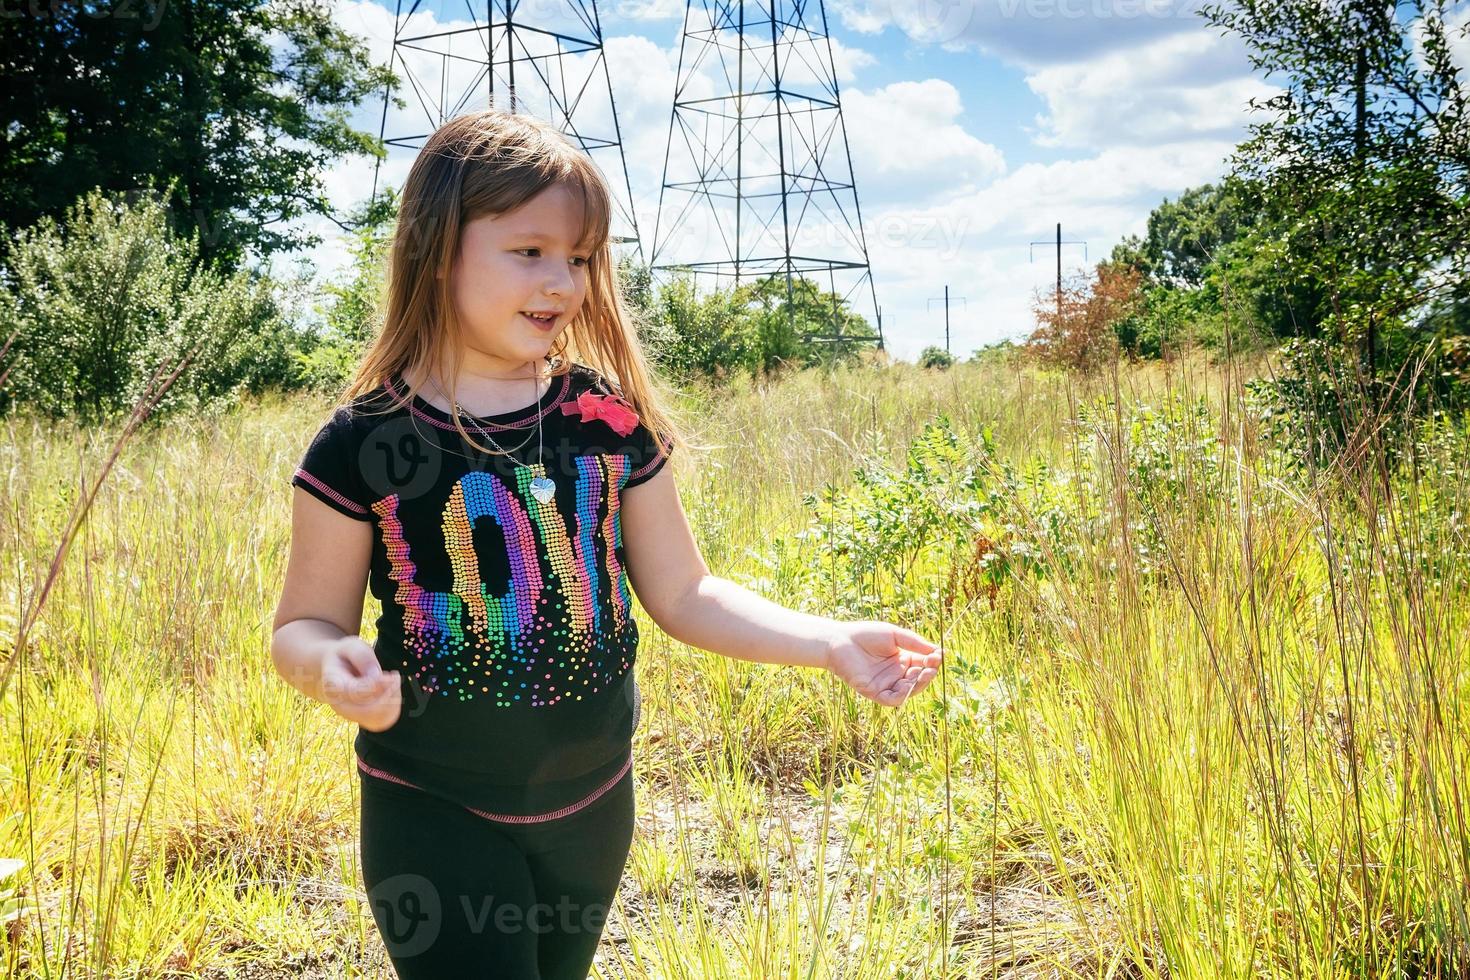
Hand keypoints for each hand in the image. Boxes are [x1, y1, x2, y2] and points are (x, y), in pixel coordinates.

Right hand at [319, 635, 401, 731]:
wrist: (337, 670)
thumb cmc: (346, 656)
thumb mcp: (351, 646)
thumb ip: (362, 656)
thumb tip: (376, 676)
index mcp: (333, 685)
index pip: (356, 693)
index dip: (378, 686)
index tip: (392, 674)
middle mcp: (340, 705)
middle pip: (368, 712)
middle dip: (388, 695)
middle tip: (394, 677)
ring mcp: (351, 715)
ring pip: (379, 720)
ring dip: (393, 701)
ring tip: (392, 682)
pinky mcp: (363, 720)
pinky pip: (384, 721)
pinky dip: (394, 707)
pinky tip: (391, 691)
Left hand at [823, 621, 942, 707]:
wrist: (839, 640)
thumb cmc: (865, 635)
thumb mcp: (895, 636)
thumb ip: (915, 644)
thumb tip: (938, 651)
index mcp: (901, 660)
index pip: (922, 664)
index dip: (932, 661)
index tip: (939, 654)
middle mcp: (895, 674)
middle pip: (918, 679)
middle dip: (928, 673)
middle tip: (933, 665)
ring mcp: (886, 684)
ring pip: (909, 691)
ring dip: (919, 684)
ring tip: (923, 672)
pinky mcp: (874, 692)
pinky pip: (893, 699)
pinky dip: (903, 695)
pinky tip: (909, 684)